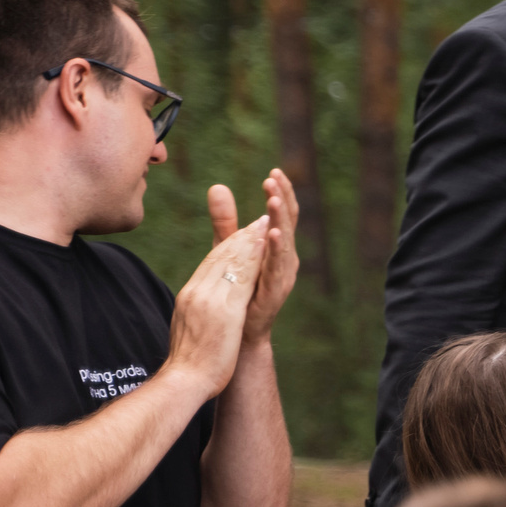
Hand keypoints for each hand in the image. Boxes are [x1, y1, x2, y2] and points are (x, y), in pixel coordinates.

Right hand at [165, 221, 270, 393]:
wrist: (182, 381)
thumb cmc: (189, 363)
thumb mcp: (189, 328)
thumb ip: (197, 312)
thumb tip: (200, 308)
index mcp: (189, 297)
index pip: (210, 265)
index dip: (227, 247)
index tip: (242, 233)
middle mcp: (197, 293)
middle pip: (220, 257)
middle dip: (240, 237)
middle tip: (258, 221)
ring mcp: (209, 300)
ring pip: (231, 262)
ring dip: (250, 241)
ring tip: (264, 224)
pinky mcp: (224, 310)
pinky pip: (242, 277)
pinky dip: (253, 258)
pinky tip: (265, 246)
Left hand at [208, 171, 298, 344]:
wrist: (237, 334)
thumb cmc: (236, 289)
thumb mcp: (228, 247)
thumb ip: (225, 220)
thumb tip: (217, 185)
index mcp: (277, 247)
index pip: (283, 214)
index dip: (281, 193)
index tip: (274, 171)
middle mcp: (285, 258)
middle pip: (288, 223)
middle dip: (282, 199)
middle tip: (273, 178)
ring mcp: (282, 276)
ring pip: (284, 242)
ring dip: (280, 219)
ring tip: (273, 199)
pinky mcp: (274, 292)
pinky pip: (276, 267)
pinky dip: (277, 249)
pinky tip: (274, 234)